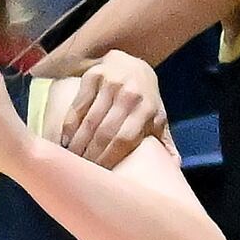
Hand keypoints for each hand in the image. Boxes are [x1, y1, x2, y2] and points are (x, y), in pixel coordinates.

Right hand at [46, 52, 166, 166]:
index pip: (125, 140)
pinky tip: (65, 141)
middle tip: (82, 170)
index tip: (99, 174)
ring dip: (78, 144)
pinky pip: (77, 107)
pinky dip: (69, 126)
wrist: (133, 65)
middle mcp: (130, 95)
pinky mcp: (93, 76)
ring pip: (89, 121)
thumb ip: (164, 142)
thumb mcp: (158, 118)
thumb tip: (174, 166)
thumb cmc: (145, 100)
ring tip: (73, 159)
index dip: (109, 159)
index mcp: (147, 109)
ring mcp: (110, 84)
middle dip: (91, 155)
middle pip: (105, 132)